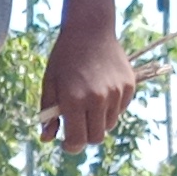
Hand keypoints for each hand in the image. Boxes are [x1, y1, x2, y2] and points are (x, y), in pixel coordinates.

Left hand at [38, 26, 136, 151]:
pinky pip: (120, 110)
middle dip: (85, 136)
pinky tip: (102, 90)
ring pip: (109, 125)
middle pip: (96, 138)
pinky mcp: (129, 86)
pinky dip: (111, 108)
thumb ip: (48, 114)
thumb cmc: (65, 58)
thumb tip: (47, 139)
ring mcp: (116, 93)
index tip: (67, 143)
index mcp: (73, 99)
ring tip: (88, 103)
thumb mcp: (50, 83)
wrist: (90, 29)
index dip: (71, 146)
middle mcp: (97, 98)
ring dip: (98, 121)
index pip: (77, 140)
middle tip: (78, 126)